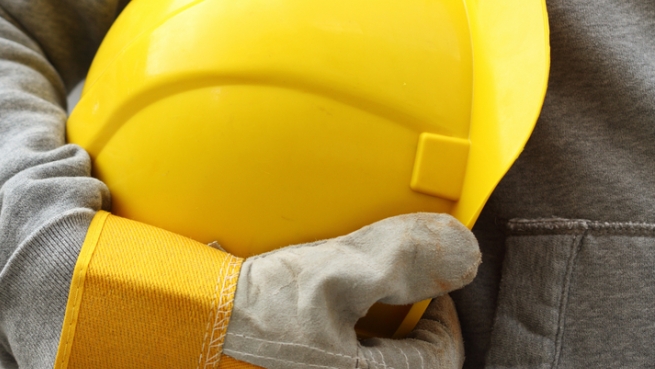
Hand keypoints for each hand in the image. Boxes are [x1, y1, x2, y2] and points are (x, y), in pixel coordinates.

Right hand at [222, 213, 479, 368]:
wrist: (205, 312)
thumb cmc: (264, 305)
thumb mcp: (336, 273)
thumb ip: (402, 261)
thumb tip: (463, 251)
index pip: (443, 356)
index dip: (447, 313)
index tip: (432, 283)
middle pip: (414, 358)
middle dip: (417, 318)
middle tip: (404, 285)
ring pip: (384, 355)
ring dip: (389, 323)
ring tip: (371, 291)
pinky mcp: (316, 364)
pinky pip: (356, 352)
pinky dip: (361, 328)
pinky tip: (340, 304)